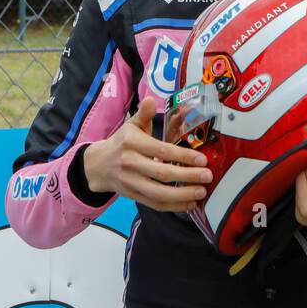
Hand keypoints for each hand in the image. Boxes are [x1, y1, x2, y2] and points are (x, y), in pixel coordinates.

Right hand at [84, 96, 211, 211]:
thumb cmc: (122, 142)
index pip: (161, 151)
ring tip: (201, 192)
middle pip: (162, 174)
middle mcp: (130, 164)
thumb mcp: (131, 125)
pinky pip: (155, 204)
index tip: (202, 159)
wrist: (99, 166)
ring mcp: (131, 183)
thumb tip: (150, 100)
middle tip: (207, 176)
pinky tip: (190, 203)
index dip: (183, 156)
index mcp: (132, 143)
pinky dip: (174, 206)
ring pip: (159, 193)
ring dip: (182, 195)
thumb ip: (143, 114)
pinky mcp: (133, 197)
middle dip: (187, 176)